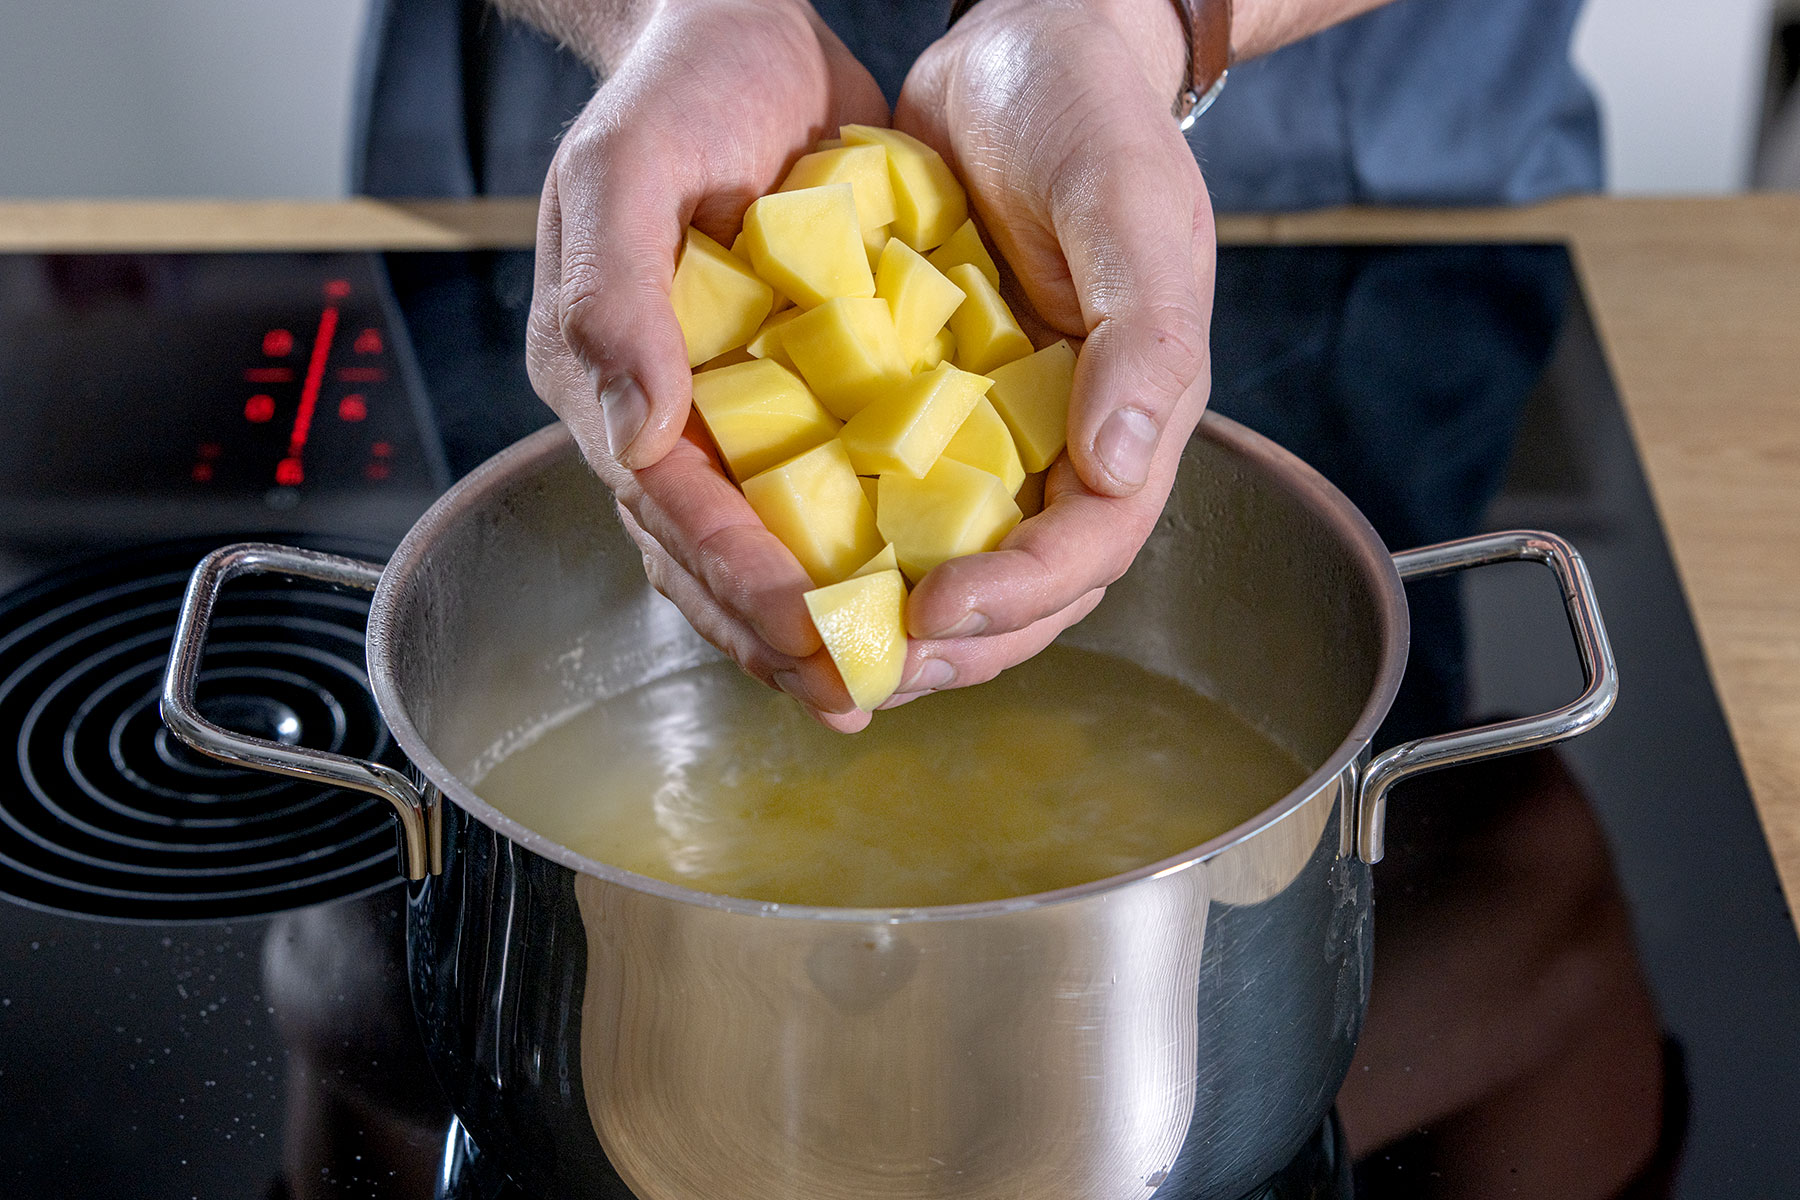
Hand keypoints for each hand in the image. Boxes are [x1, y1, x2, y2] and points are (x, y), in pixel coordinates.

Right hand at [525, 0, 888, 729]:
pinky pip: (806, 492)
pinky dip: (844, 552)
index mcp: (605, 370)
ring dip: (803, 620)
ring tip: (871, 684)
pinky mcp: (781, 391)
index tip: (805, 629)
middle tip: (847, 695)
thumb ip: (613, 295)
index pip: (668, 501)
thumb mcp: (627, 166)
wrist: (737, 34)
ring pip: (751, 542)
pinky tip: (896, 594)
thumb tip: (635, 436)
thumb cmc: (678, 86)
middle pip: (701, 550)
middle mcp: (658, 408)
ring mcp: (719, 407)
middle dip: (771, 630)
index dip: (734, 573)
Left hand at [884, 0, 1215, 706]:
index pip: (1090, 547)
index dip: (1020, 596)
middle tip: (856, 671)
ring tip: (815, 649)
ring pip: (955, 565)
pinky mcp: (933, 411)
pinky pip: (895, 504)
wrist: (1022, 55)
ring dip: (890, 622)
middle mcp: (1066, 446)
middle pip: (1023, 590)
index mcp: (1132, 416)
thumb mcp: (1130, 207)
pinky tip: (786, 565)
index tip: (935, 613)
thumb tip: (1124, 463)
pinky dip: (850, 546)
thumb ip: (1144, 335)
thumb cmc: (1089, 119)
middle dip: (946, 647)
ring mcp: (998, 436)